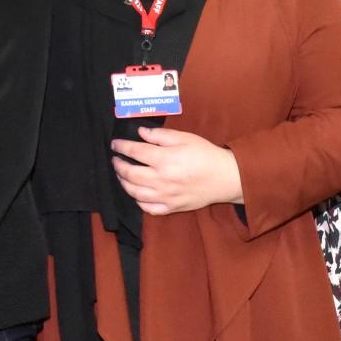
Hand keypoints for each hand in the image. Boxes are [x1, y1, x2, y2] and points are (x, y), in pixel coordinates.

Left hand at [111, 127, 243, 214]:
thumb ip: (160, 135)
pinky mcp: (171, 208)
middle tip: (116, 160)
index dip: (121, 147)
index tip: (115, 144)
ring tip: (122, 176)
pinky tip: (138, 194)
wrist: (225, 178)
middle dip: (118, 166)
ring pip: (135, 193)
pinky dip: (138, 201)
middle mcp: (161, 180)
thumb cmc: (206, 155)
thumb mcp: (185, 138)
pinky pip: (148, 208)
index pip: (134, 152)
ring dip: (124, 183)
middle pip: (130, 174)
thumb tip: (141, 132)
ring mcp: (165, 196)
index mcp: (164, 159)